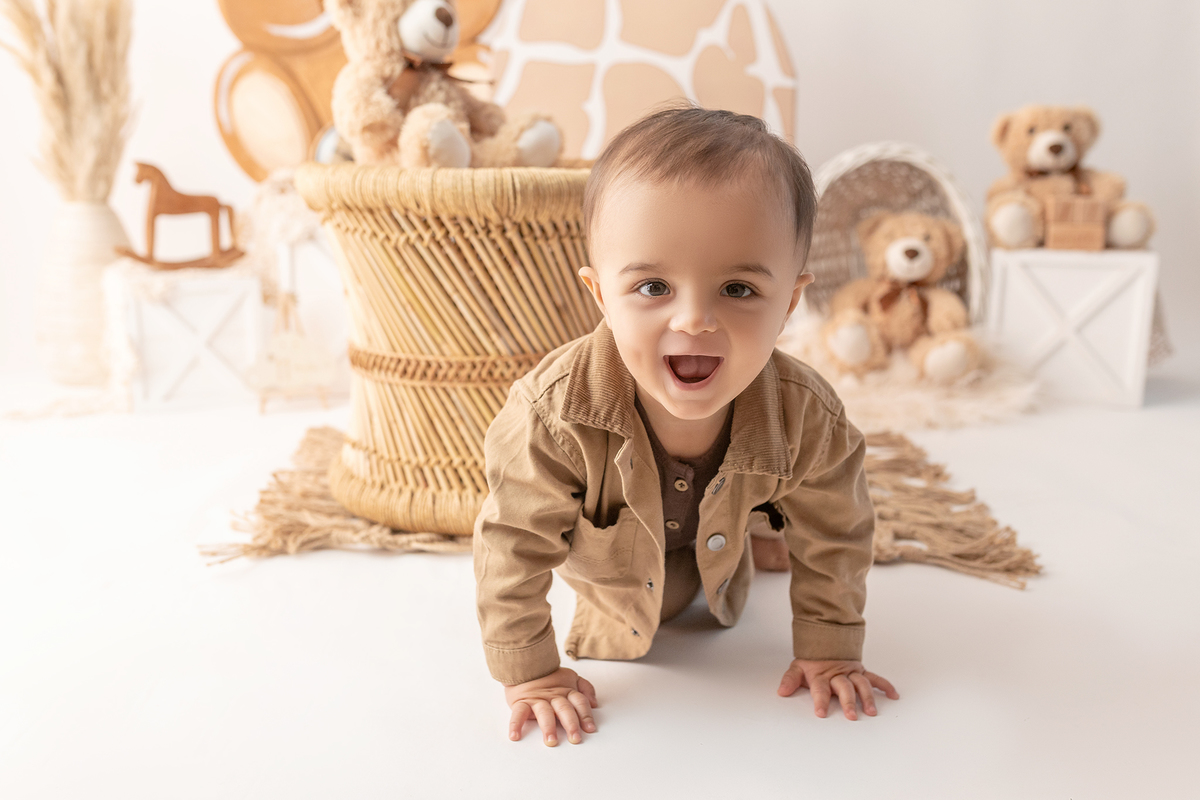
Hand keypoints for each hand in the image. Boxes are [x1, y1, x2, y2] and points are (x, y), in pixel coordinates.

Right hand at [504, 667, 598, 745]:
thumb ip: (585, 688)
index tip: (590, 729)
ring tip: (550, 741)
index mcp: (566, 691)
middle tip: (575, 738)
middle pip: (564, 709)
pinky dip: (515, 724)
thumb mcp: (571, 677)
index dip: (585, 715)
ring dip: (548, 727)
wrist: (525, 665)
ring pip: (544, 713)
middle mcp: (553, 696)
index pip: (579, 702)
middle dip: (570, 724)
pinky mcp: (521, 702)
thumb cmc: (549, 676)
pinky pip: (518, 713)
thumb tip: (594, 703)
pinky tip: (515, 736)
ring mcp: (537, 699)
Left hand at [777, 659, 897, 719]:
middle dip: (848, 701)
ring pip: (861, 683)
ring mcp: (851, 672)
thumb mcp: (798, 668)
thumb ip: (790, 680)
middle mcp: (837, 674)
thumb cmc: (812, 661)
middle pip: (844, 688)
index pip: (820, 689)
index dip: (820, 700)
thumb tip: (781, 691)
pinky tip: (893, 695)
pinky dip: (885, 686)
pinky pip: (875, 678)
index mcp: (821, 675)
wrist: (826, 640)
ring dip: (867, 697)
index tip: (821, 713)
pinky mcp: (861, 671)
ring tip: (871, 711)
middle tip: (851, 716)